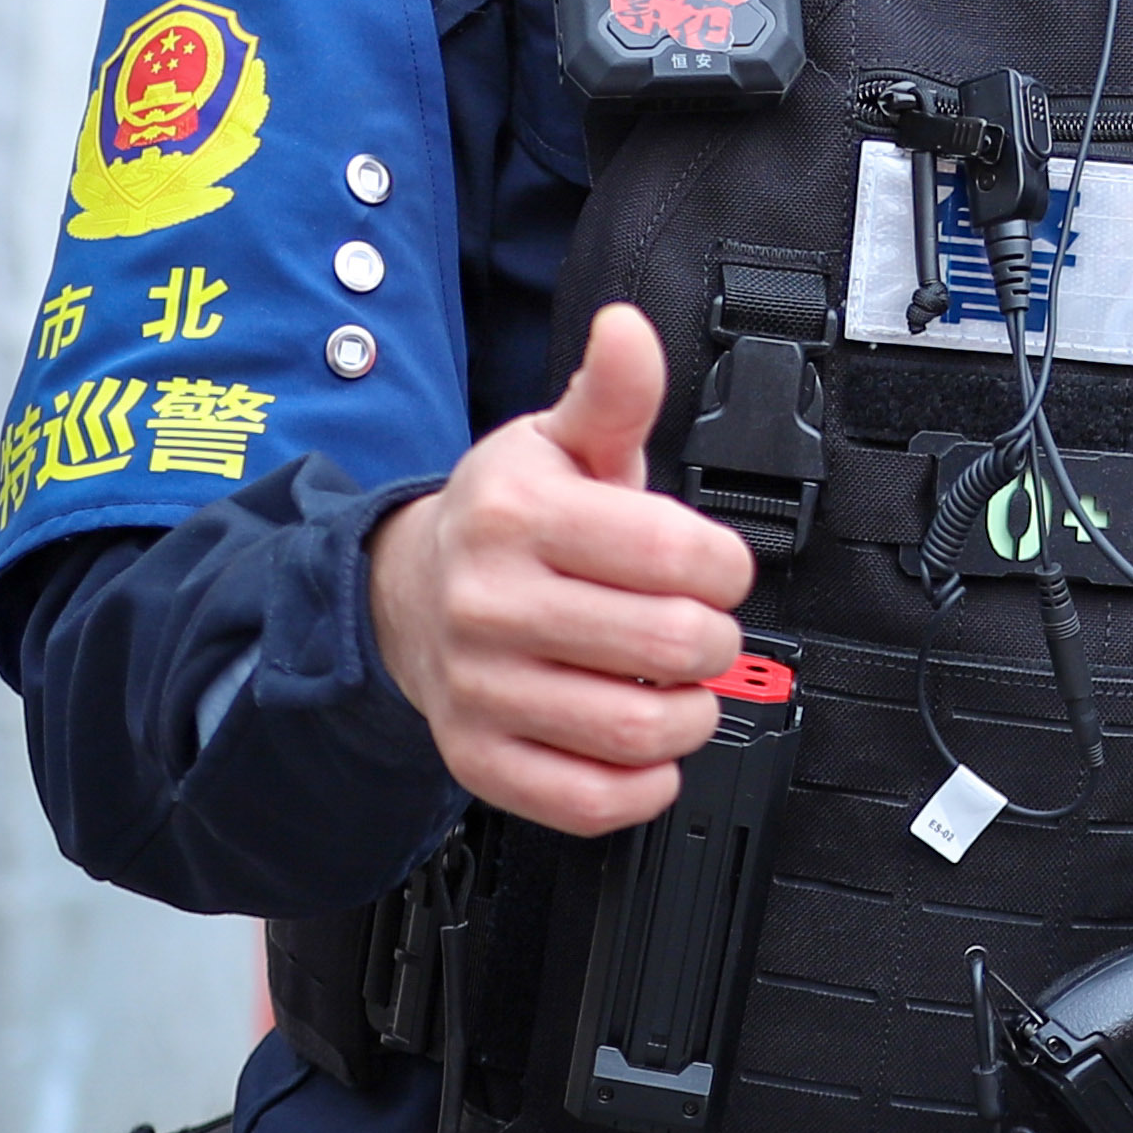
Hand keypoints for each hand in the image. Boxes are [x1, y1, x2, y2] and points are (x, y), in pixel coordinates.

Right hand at [360, 304, 757, 835]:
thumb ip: (613, 394)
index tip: (716, 568)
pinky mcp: (478, 758)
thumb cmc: (507, 517)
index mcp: (516, 516)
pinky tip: (646, 747)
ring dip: (690, 714)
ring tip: (679, 685)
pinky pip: (587, 801)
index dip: (726, 566)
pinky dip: (641, 784)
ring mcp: (479, 689)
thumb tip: (627, 331)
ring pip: (637, 728)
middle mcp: (489, 604)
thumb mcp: (561, 441)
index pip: (677, 553)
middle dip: (716, 639)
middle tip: (701, 629)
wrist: (406, 588)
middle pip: (672, 644)